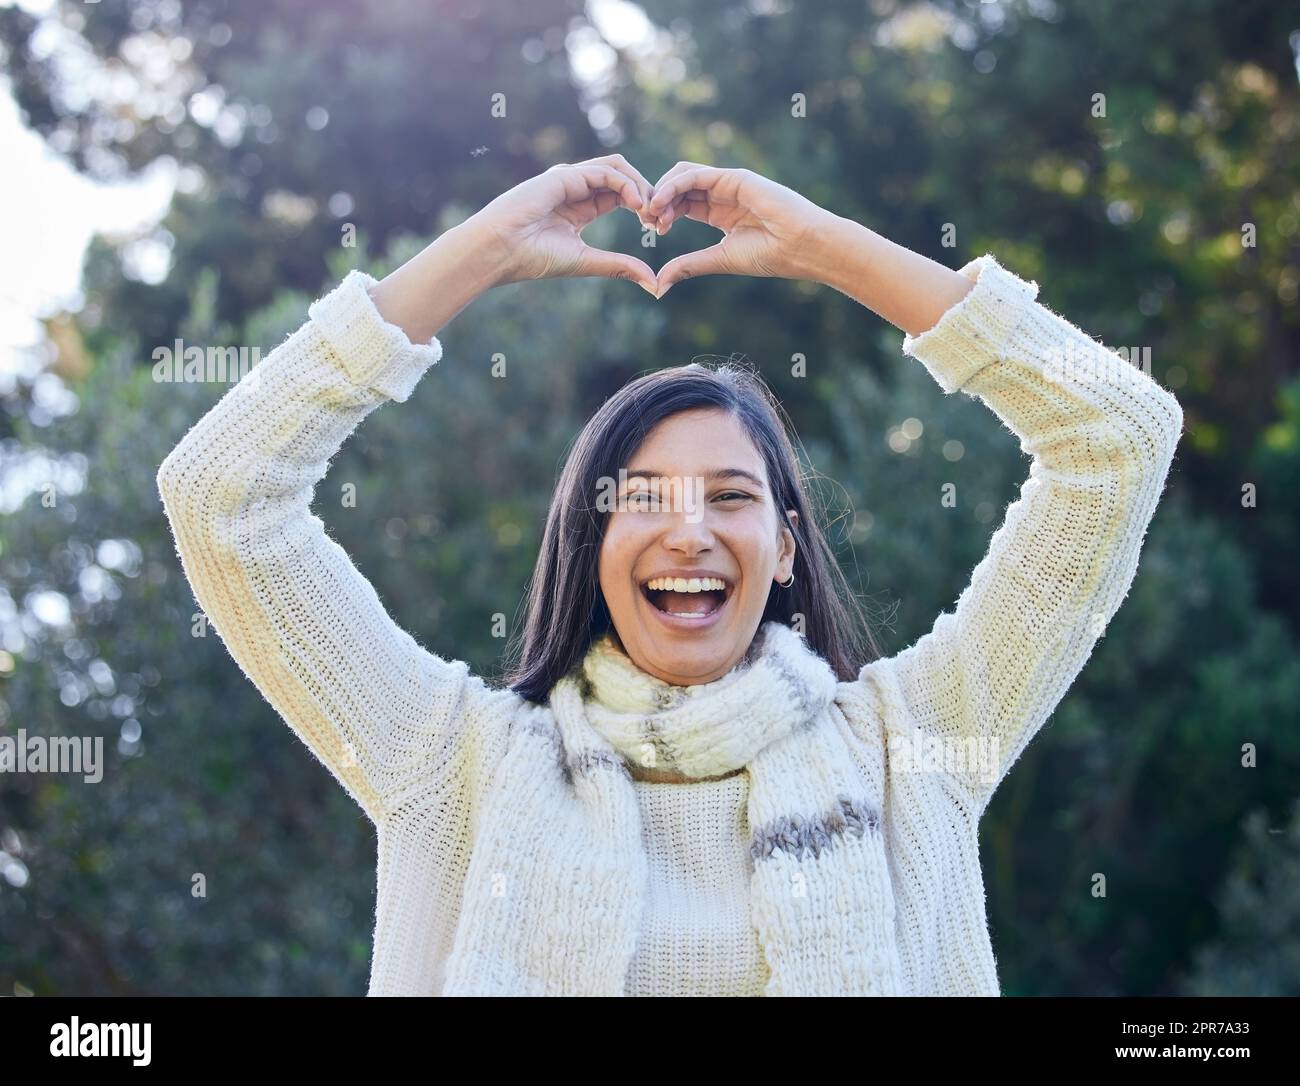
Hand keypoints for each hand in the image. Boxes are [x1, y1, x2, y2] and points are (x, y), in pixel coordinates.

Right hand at [467, 155, 659, 294]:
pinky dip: (626, 185)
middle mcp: (576, 188)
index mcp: (581, 207)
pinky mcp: (565, 175)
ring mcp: (570, 178)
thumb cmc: (533, 259)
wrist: (499, 251)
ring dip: (640, 186)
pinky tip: (636, 206)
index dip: (644, 207)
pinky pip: (605, 171)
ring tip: (650, 212)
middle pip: (623, 177)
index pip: (621, 195)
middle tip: (660, 218)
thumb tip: (654, 284)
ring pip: (617, 167)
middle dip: (648, 194)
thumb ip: (620, 266)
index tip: (657, 228)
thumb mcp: (587, 261)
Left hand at [645, 162, 836, 295]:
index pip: (682, 205)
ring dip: (662, 191)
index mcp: (719, 213)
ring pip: (683, 176)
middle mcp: (722, 194)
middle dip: (658, 201)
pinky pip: (696, 175)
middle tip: (647, 221)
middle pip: (679, 188)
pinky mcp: (734, 177)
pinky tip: (661, 202)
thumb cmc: (769, 255)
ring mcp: (728, 183)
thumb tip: (658, 283)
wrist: (801, 247)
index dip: (663, 214)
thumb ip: (688, 265)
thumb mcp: (719, 260)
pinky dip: (674, 186)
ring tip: (651, 212)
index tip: (653, 231)